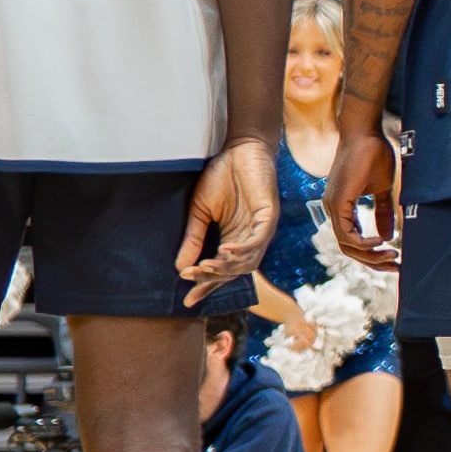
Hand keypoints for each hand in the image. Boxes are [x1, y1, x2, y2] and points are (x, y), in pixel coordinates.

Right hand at [176, 140, 275, 301]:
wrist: (238, 151)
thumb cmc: (220, 178)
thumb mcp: (200, 212)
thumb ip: (193, 238)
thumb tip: (180, 267)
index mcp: (234, 240)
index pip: (221, 271)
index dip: (206, 285)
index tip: (188, 300)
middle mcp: (250, 239)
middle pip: (235, 270)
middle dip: (212, 277)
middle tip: (191, 277)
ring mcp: (262, 228)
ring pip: (248, 259)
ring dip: (227, 266)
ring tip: (206, 266)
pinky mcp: (270, 215)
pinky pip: (259, 238)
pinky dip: (244, 247)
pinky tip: (225, 250)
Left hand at [328, 127, 403, 273]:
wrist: (365, 134)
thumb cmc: (374, 155)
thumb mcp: (383, 190)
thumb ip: (383, 212)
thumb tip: (388, 236)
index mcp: (342, 208)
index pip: (353, 240)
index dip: (373, 254)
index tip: (394, 257)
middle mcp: (334, 210)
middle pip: (349, 249)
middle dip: (373, 261)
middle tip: (395, 266)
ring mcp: (333, 207)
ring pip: (346, 245)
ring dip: (370, 255)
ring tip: (392, 254)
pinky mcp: (338, 202)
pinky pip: (346, 233)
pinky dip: (364, 242)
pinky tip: (381, 241)